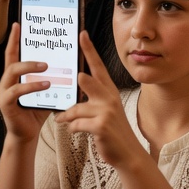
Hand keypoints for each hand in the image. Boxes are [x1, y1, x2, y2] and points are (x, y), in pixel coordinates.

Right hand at [0, 23, 51, 141]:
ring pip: (13, 71)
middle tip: (43, 50)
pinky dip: (32, 86)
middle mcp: (6, 81)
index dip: (14, 39)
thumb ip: (52, 79)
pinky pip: (17, 90)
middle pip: (11, 59)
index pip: (12, 53)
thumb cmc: (36, 112)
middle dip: (23, 49)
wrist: (26, 135)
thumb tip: (73, 65)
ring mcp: (3, 91)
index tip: (18, 24)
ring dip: (30, 67)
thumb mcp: (46, 92)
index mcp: (14, 76)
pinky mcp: (5, 102)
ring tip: (46, 67)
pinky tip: (46, 84)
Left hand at [55, 32, 144, 168]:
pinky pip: (77, 123)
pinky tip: (74, 130)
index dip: (89, 50)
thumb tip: (74, 88)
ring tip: (61, 120)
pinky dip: (72, 128)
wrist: (127, 154)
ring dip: (66, 116)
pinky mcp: (101, 126)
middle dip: (79, 80)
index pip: (98, 66)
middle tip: (74, 77)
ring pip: (75, 108)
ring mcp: (106, 111)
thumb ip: (90, 99)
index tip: (81, 34)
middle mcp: (109, 98)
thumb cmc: (112, 131)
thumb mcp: (104, 111)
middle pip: (88, 80)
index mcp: (108, 91)